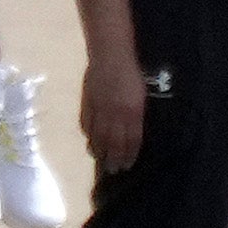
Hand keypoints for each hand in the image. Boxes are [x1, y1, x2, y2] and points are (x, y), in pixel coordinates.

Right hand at [82, 55, 147, 176]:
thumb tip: (134, 132)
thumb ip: (136, 115)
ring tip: (100, 160)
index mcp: (132, 113)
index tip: (127, 166)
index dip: (128, 155)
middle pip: (113, 142)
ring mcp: (99, 109)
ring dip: (99, 150)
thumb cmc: (132, 73)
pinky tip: (89, 140)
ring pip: (98, 135)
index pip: (130, 140)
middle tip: (113, 170)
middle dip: (113, 158)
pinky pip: (87, 122)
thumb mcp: (141, 97)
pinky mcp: (88, 103)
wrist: (111, 56)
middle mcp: (115, 115)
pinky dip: (88, 134)